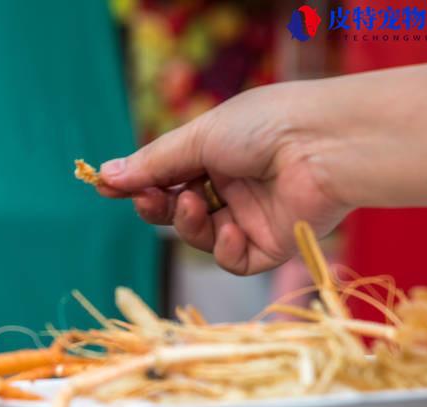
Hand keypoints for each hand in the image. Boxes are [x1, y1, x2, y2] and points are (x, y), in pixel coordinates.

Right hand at [97, 82, 350, 275]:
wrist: (323, 145)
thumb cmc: (265, 126)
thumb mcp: (197, 138)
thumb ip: (151, 164)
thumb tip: (103, 175)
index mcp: (218, 153)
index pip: (167, 176)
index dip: (139, 185)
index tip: (105, 188)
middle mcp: (234, 186)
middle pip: (178, 211)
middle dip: (158, 207)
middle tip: (148, 200)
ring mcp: (253, 217)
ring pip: (202, 238)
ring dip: (189, 226)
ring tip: (196, 205)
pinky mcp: (272, 246)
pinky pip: (234, 261)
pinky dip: (226, 250)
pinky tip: (232, 229)